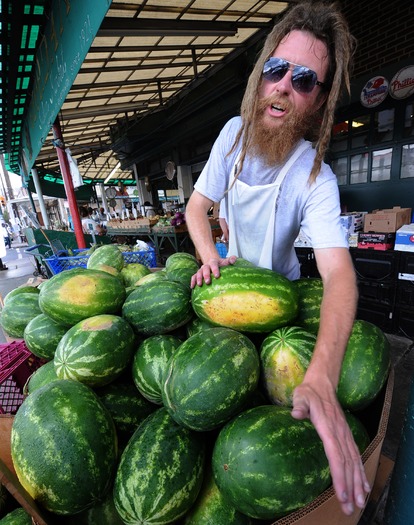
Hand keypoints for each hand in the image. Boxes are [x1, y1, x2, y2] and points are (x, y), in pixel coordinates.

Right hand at [191, 255, 236, 287]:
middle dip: (206, 275)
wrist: (213, 264)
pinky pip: (193, 277)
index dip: (215, 270)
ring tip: (199, 285)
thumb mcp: (226, 262)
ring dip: (198, 278)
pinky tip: (192, 287)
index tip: (217, 276)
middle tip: (208, 282)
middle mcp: (206, 265)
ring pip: (198, 273)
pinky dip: (192, 281)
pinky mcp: (197, 274)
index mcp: (213, 262)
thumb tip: (234, 260)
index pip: (214, 265)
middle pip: (205, 269)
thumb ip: (231, 260)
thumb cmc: (221, 265)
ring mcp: (201, 270)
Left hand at [291, 380, 370, 515]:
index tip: (342, 494)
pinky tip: (363, 485)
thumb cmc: (308, 391)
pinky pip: (356, 455)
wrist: (323, 382)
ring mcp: (345, 434)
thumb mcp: (300, 395)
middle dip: (350, 487)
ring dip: (358, 482)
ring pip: (354, 461)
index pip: (336, 455)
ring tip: (360, 502)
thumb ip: (299, 405)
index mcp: (328, 427)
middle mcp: (340, 433)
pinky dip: (360, 471)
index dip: (339, 476)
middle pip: (347, 464)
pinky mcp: (346, 435)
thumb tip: (296, 414)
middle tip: (350, 508)